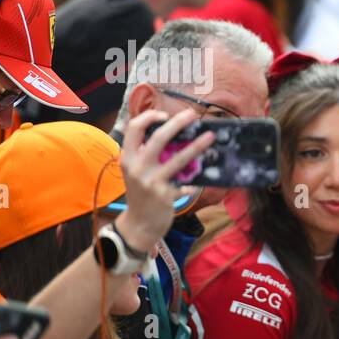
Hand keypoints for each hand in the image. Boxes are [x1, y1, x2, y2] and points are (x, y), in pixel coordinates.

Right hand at [116, 109, 214, 252]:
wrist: (139, 224)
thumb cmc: (141, 194)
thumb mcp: (136, 172)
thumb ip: (147, 156)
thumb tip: (174, 137)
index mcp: (128, 158)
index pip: (134, 128)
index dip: (149, 117)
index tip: (165, 115)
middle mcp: (137, 167)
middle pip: (159, 138)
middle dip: (177, 123)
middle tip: (192, 115)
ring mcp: (152, 182)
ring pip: (179, 159)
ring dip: (197, 146)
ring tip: (210, 136)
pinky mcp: (165, 195)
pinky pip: (186, 183)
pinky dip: (194, 182)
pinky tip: (200, 181)